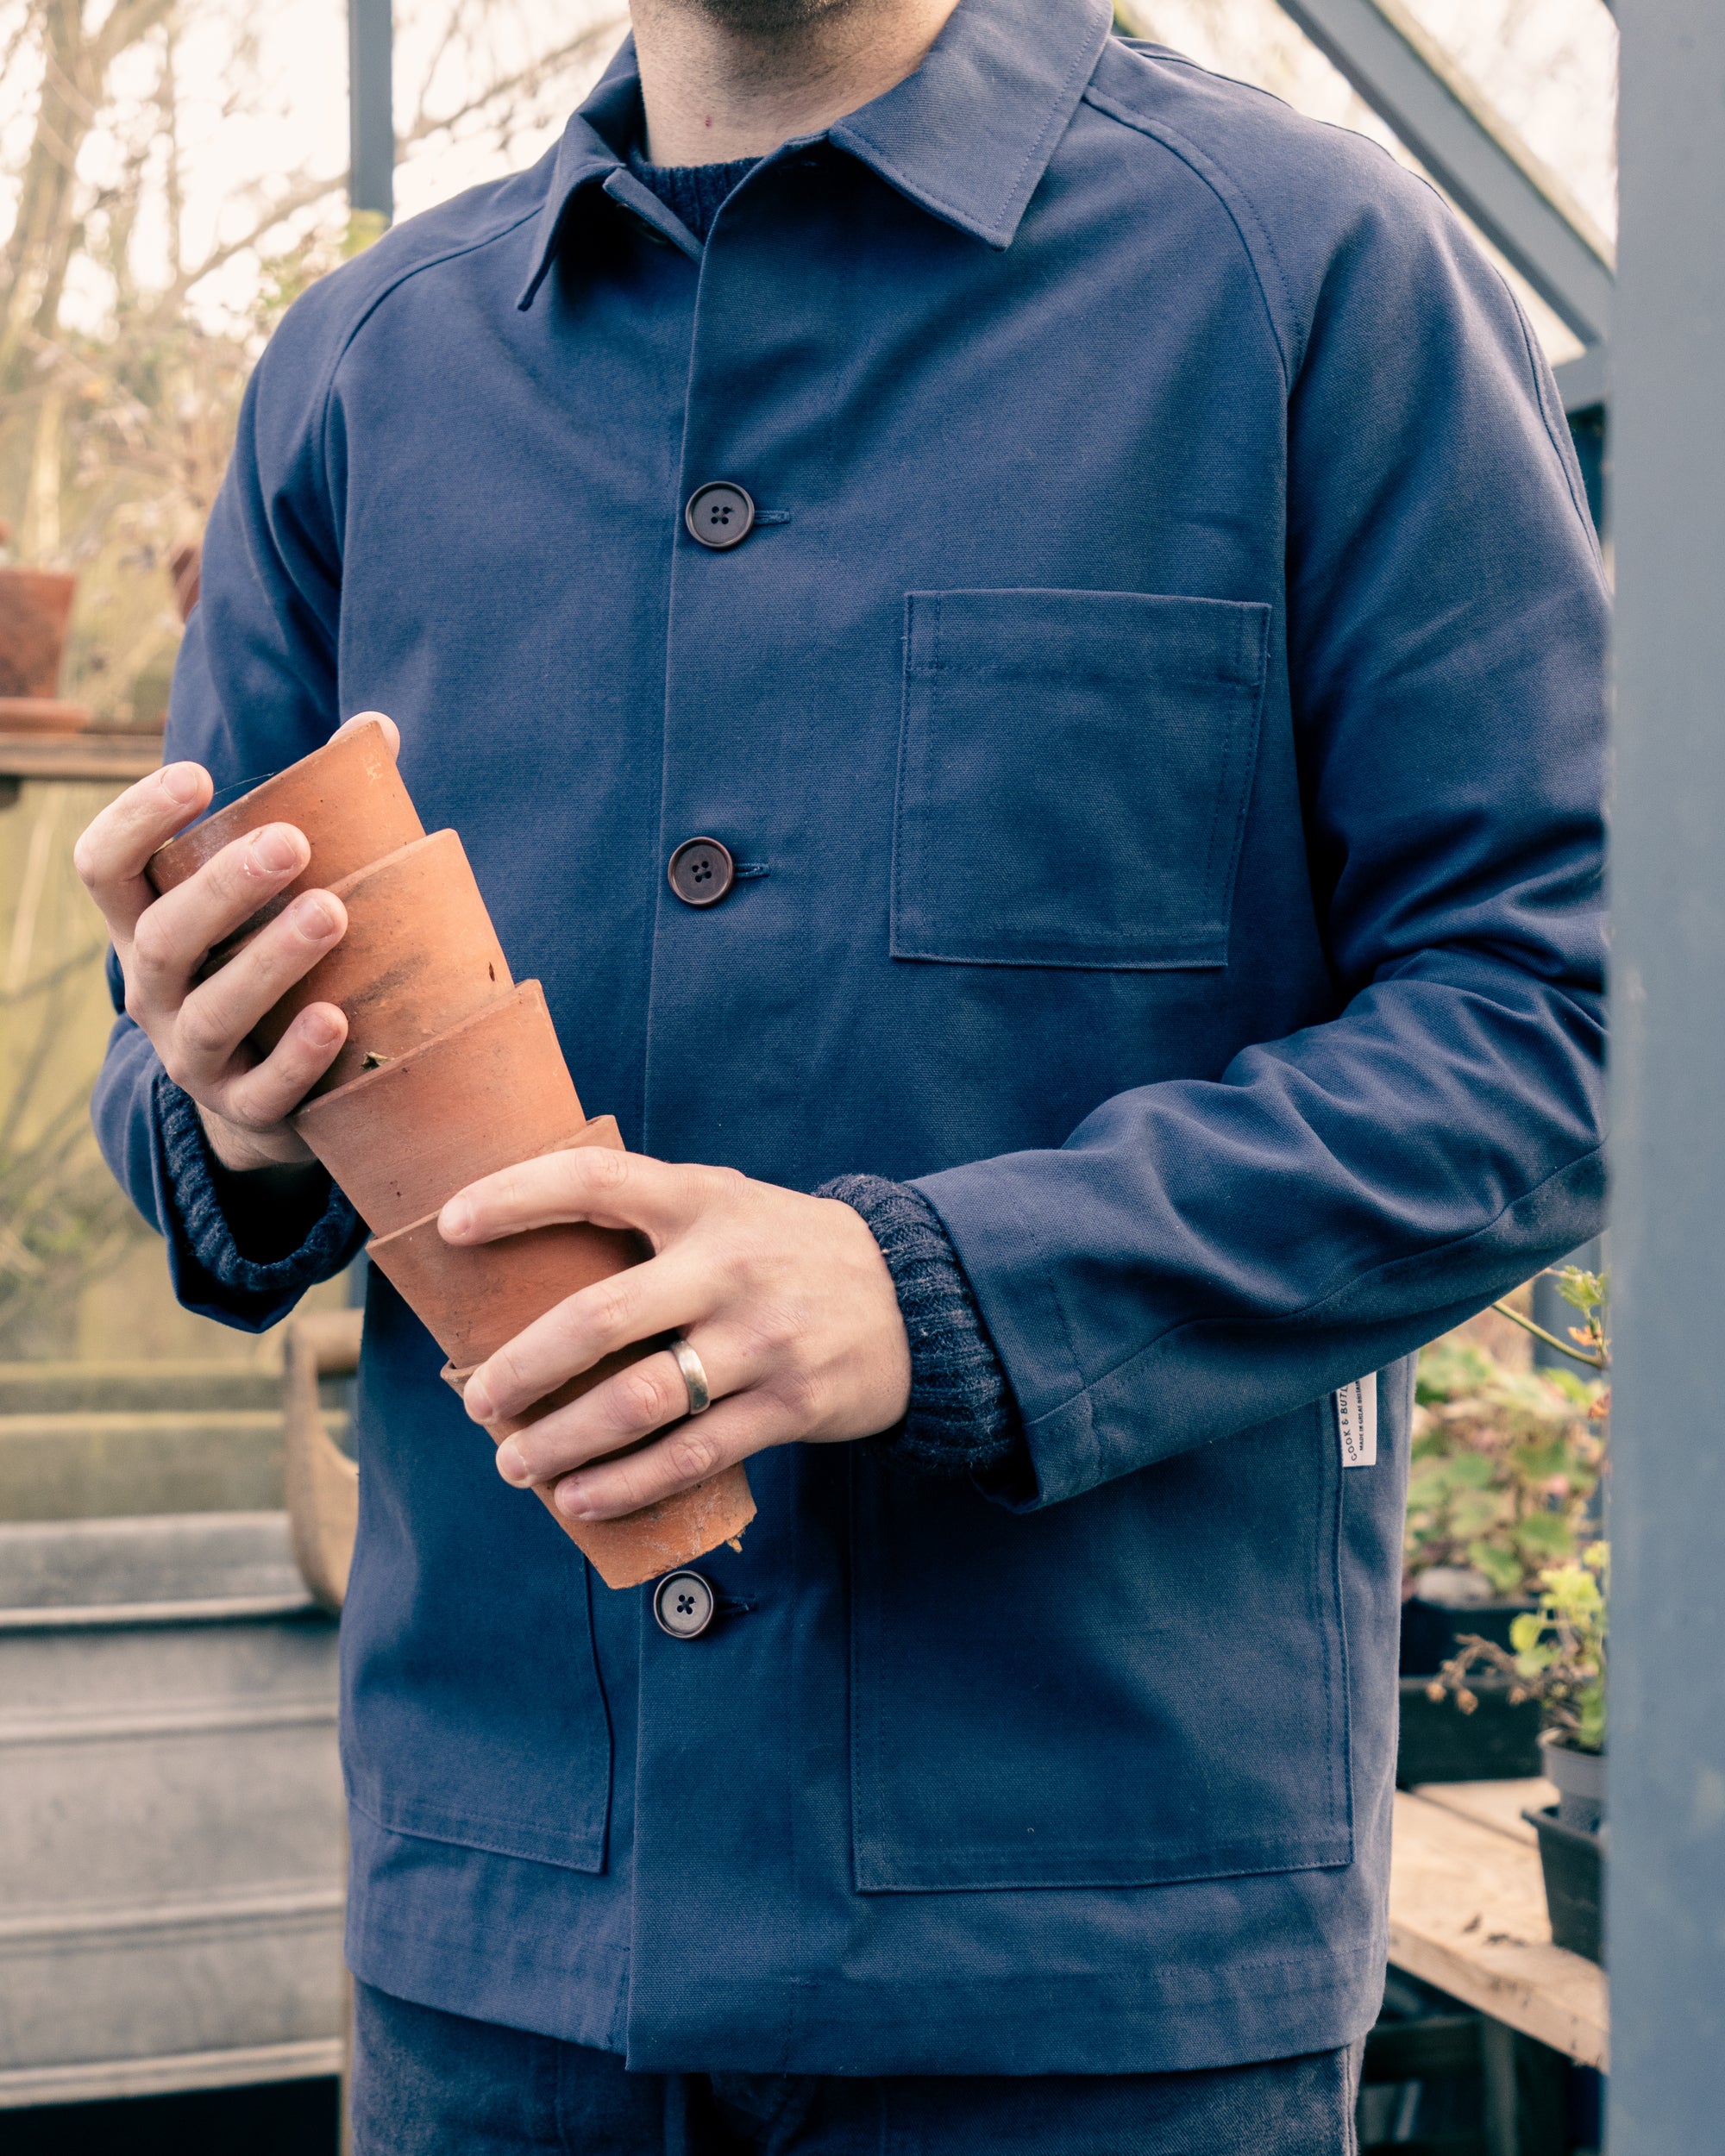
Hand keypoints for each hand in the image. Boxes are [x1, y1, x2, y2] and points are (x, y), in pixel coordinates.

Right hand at [73, 716, 392, 1170]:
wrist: (276, 1094)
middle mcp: (154, 991)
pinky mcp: (245, 1111)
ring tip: (331, 913)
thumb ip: (319, 812)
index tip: (196, 776)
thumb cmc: (276, 961)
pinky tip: (337, 1018)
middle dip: (222, 888)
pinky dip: (297, 1056)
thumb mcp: (276, 896)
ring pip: (213, 1011)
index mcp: (148, 925)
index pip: (105, 868)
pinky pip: (264, 1090)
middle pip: (160, 938)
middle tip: (291, 842)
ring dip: (270, 961)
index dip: (135, 819)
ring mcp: (193, 1056)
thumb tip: (378, 727)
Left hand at [440, 1151, 912, 1520]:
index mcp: (702, 1199)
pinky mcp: (788, 1404)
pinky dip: (626, 1485)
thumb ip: (648, 1213)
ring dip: (562, 1442)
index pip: (595, 1182)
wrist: (914, 1297)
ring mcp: (761, 1339)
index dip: (515, 1197)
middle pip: (600, 1318)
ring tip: (515, 1464)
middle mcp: (728, 1265)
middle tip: (477, 1398)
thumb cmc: (787, 1250)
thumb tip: (525, 1245)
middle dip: (522, 1368)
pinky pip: (691, 1454)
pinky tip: (582, 1499)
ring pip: (638, 1402)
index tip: (450, 1225)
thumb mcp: (728, 1202)